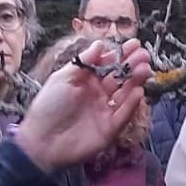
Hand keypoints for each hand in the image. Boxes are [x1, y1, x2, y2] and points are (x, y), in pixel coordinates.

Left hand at [15, 38, 151, 171]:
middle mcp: (98, 95)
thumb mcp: (63, 78)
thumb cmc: (48, 107)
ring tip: (144, 69)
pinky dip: (131, 104)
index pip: (108, 64)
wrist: (41, 141)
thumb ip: (83, 61)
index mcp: (86, 81)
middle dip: (132, 65)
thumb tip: (100, 44)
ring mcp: (105, 111)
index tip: (134, 44)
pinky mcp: (109, 129)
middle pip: (120, 77)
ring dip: (136, 81)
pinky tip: (138, 91)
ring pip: (125, 94)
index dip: (121, 54)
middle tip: (144, 55)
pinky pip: (123, 115)